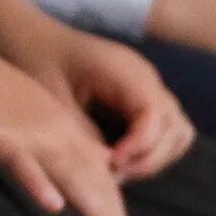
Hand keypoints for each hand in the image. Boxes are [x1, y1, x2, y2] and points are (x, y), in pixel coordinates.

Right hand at [0, 36, 147, 215]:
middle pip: (92, 179)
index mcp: (58, 123)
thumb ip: (38, 148)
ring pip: (68, 172)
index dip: (114, 211)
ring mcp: (26, 128)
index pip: (96, 173)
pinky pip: (19, 160)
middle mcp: (52, 126)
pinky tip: (53, 205)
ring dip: (94, 210)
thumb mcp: (13, 117)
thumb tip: (55, 186)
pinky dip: (37, 181)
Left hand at [9, 22, 194, 181]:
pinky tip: (122, 161)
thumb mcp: (53, 98)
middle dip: (149, 158)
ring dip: (156, 158)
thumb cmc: (40, 63)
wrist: (37, 41)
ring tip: (119, 171)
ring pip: (178, 132)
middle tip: (114, 174)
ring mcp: (149, 90)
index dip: (139, 147)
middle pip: (175, 128)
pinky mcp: (143, 101)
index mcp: (125, 72)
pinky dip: (154, 152)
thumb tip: (105, 169)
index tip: (111, 164)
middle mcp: (146, 79)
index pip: (154, 115)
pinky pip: (167, 132)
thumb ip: (81, 132)